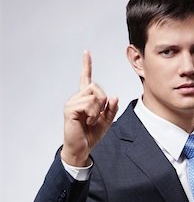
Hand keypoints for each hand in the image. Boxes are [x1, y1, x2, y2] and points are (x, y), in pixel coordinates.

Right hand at [61, 51, 117, 165]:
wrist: (81, 149)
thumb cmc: (91, 135)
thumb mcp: (106, 121)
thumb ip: (111, 109)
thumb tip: (114, 96)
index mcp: (85, 99)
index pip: (85, 78)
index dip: (86, 65)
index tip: (86, 52)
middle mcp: (77, 98)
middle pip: (96, 87)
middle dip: (103, 101)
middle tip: (97, 115)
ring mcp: (72, 103)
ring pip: (94, 95)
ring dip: (97, 110)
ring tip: (90, 120)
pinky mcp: (70, 109)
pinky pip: (89, 104)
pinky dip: (92, 114)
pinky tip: (86, 122)